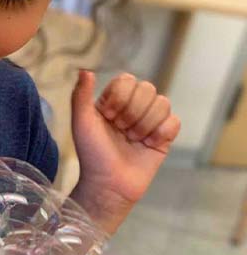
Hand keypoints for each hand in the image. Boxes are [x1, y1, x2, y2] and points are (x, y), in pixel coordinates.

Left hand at [70, 70, 180, 233]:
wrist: (108, 184)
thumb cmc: (92, 154)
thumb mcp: (81, 123)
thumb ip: (81, 95)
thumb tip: (85, 70)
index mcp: (114, 100)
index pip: (127, 80)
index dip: (119, 99)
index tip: (108, 117)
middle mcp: (134, 107)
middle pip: (148, 89)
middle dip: (132, 113)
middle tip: (121, 131)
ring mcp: (151, 121)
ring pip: (163, 103)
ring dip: (145, 125)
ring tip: (133, 140)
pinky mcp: (164, 137)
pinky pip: (174, 122)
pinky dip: (160, 133)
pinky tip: (148, 145)